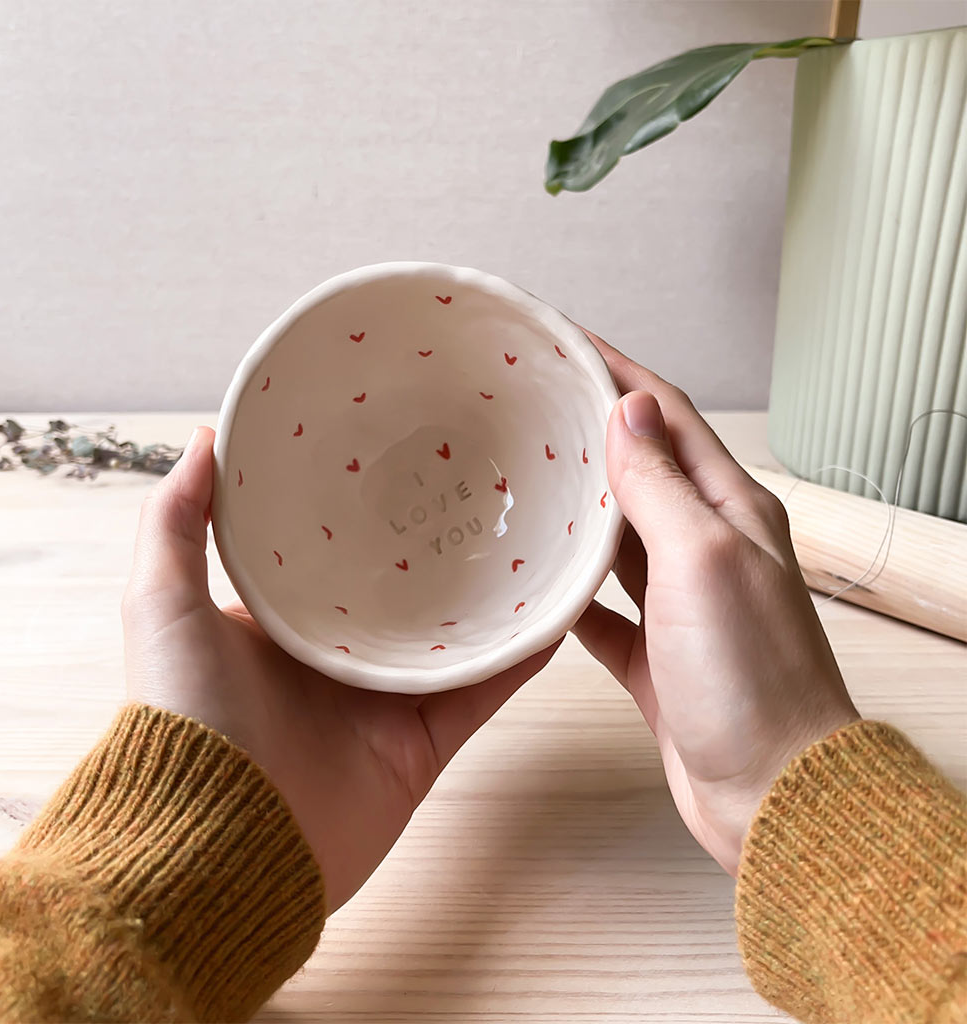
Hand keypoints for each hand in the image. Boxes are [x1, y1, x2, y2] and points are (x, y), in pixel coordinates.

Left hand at [121, 427, 558, 912]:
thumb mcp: (162, 604)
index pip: (334, 548)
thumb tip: (202, 440)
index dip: (365, 505)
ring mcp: (385, 699)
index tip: (400, 449)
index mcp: (282, 620)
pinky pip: (484, 690)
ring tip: (534, 530)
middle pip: (406, 588)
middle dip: (440, 542)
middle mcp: (339, 654)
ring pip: (456, 634)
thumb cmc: (182, 720)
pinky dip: (520, 655)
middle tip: (483, 479)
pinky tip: (554, 609)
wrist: (218, 849)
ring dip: (494, 593)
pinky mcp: (424, 743)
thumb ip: (175, 523)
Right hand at [573, 334, 859, 875]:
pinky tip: (531, 581)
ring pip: (616, 534)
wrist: (771, 794)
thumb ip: (660, 484)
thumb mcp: (702, 560)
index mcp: (729, 509)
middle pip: (638, 466)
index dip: (614, 370)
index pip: (666, 415)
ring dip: (574, 502)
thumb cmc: (750, 679)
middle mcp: (706, 546)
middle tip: (524, 401)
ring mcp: (678, 601)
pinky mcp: (652, 652)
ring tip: (516, 474)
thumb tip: (629, 407)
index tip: (560, 340)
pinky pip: (599, 606)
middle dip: (586, 427)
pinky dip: (566, 589)